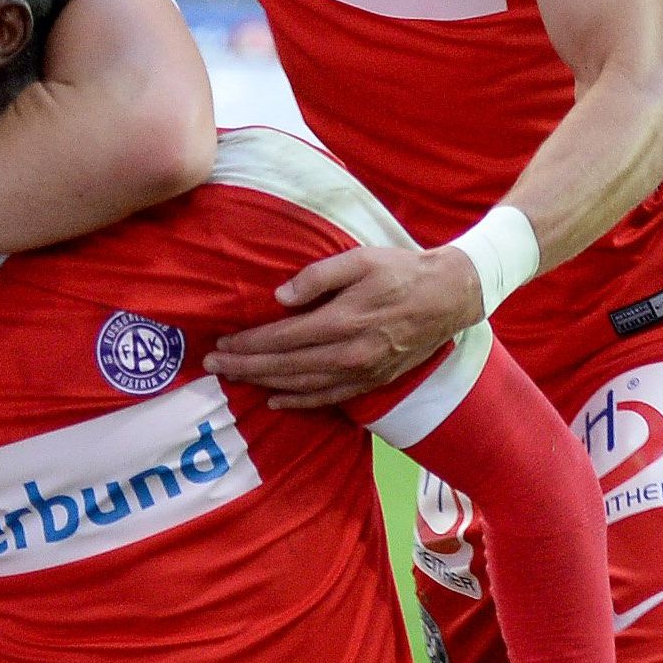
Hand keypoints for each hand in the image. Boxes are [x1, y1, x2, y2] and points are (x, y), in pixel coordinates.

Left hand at [205, 241, 481, 409]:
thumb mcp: (360, 259)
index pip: (283, 337)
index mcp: (343, 320)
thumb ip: (318, 277)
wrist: (449, 297)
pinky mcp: (372, 382)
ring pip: (302, 385)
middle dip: (245, 366)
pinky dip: (299, 402)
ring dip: (264, 383)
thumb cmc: (401, 272)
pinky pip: (328, 399)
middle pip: (285, 365)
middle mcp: (350, 353)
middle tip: (213, 365)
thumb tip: (280, 297)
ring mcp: (361, 372)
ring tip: (234, 379)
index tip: (222, 344)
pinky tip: (275, 400)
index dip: (249, 343)